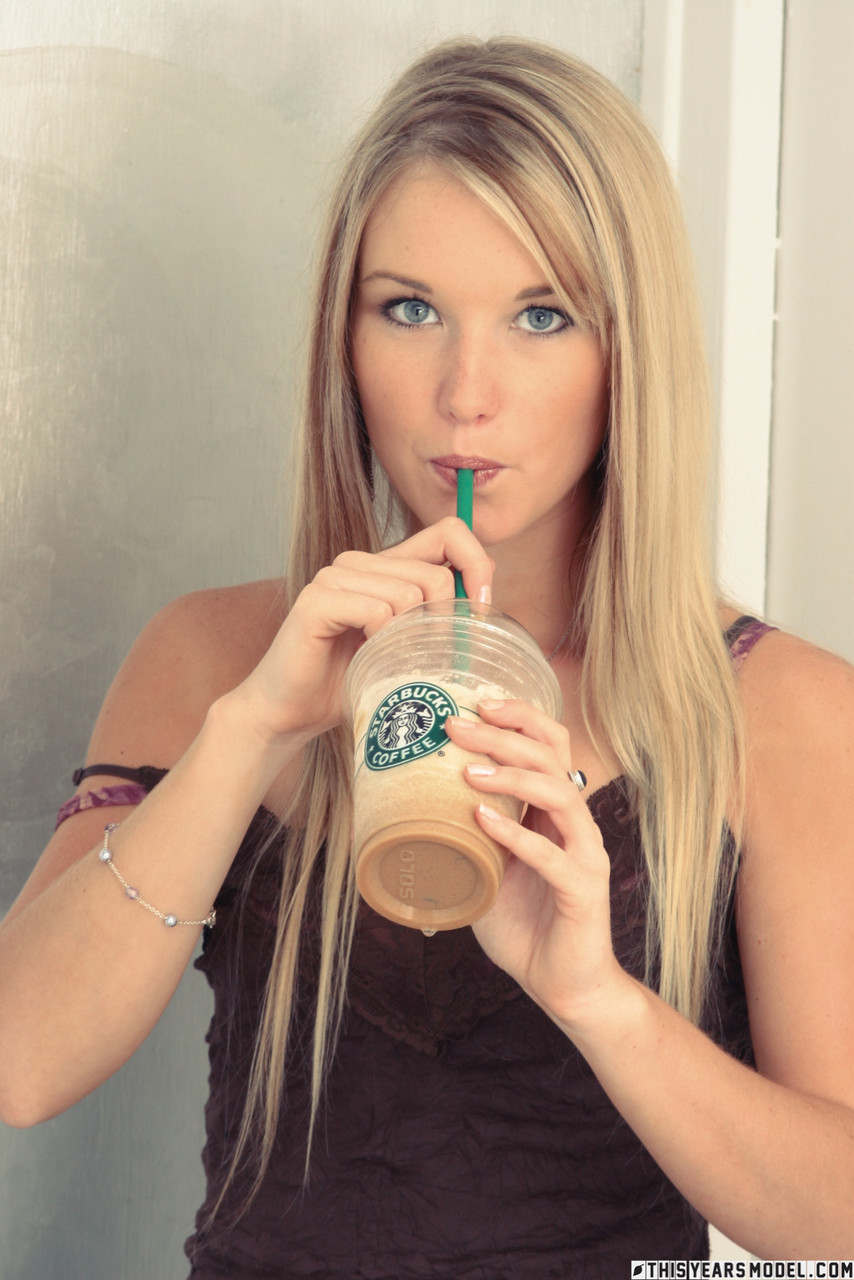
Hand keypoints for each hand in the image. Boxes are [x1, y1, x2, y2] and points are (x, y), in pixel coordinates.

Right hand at [234, 517, 493, 745]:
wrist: (290, 712)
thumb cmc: (350, 684)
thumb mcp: (407, 649)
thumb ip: (437, 621)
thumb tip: (487, 608)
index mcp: (386, 566)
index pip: (450, 532)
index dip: (477, 564)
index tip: (480, 612)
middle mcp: (360, 562)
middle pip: (436, 573)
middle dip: (444, 624)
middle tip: (427, 659)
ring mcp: (336, 577)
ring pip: (410, 592)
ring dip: (410, 639)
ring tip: (389, 662)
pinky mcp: (318, 599)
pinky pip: (377, 609)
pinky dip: (382, 640)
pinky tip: (365, 658)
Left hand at [445, 700, 623, 1030]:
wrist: (563, 984)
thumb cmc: (524, 924)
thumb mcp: (483, 869)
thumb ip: (461, 837)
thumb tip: (401, 810)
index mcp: (554, 810)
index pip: (548, 743)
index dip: (519, 715)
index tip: (477, 699)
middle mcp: (573, 822)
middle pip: (551, 756)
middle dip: (503, 734)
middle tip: (457, 725)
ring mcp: (583, 853)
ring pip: (559, 793)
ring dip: (511, 776)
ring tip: (468, 771)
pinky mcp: (583, 890)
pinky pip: (553, 854)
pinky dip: (517, 834)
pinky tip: (483, 820)